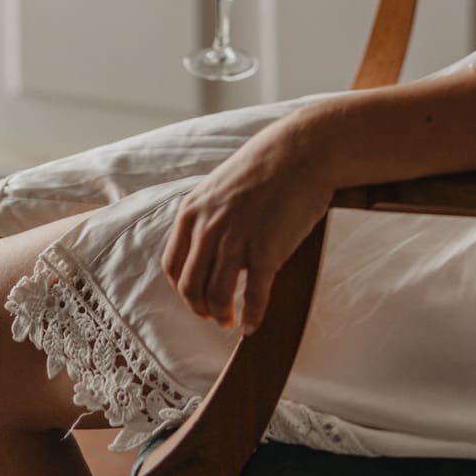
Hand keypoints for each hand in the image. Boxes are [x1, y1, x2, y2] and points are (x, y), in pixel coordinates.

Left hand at [160, 112, 333, 333]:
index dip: (182, 289)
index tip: (195, 298)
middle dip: (200, 309)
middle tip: (213, 317)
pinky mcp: (265, 251)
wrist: (302, 151)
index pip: (173, 265)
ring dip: (221, 316)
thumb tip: (211, 243)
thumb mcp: (221, 184)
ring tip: (231, 322)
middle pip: (190, 287)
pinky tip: (253, 325)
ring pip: (216, 296)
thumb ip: (209, 213)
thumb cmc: (268, 164)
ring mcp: (235, 241)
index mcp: (193, 211)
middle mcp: (208, 229)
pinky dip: (251, 316)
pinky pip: (252, 296)